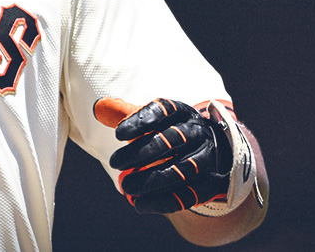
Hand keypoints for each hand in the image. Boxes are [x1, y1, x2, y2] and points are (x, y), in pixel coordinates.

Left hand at [94, 97, 233, 214]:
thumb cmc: (173, 134)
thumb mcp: (155, 120)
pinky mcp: (214, 182)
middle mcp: (199, 131)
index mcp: (183, 112)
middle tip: (114, 163)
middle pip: (170, 140)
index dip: (140, 121)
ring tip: (126, 187)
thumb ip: (127, 114)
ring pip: (181, 169)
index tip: (118, 134)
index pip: (162, 111)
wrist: (215, 154)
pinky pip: (190, 194)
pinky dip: (163, 201)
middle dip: (140, 153)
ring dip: (151, 180)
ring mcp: (210, 157)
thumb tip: (99, 108)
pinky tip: (140, 205)